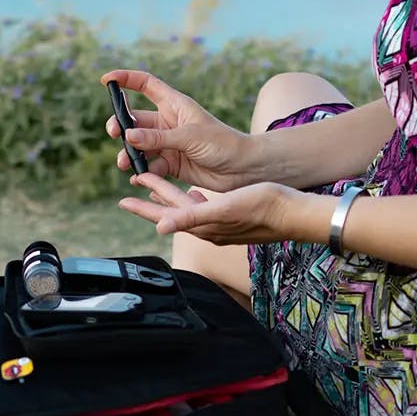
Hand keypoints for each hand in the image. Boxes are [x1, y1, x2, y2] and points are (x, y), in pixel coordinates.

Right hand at [101, 70, 254, 191]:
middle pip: (135, 119)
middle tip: (115, 134)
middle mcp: (168, 122)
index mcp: (175, 105)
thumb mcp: (189, 137)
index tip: (105, 80)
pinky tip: (138, 178)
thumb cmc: (222, 144)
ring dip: (129, 153)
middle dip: (120, 126)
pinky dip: (141, 172)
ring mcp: (168, 144)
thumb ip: (158, 138)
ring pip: (138, 145)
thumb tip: (128, 135)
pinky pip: (149, 166)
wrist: (242, 170)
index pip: (145, 84)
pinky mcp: (171, 164)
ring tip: (125, 164)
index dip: (125, 79)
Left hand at [118, 172, 300, 245]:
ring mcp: (220, 224)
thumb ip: (190, 217)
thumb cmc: (262, 207)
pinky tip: (196, 195)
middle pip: (172, 212)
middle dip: (152, 200)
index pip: (164, 216)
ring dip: (171, 199)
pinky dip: (194, 201)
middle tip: (132, 188)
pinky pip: (204, 209)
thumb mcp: (223, 208)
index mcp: (202, 224)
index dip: (143, 207)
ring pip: (187, 210)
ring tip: (157, 189)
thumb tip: (159, 227)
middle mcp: (208, 227)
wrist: (293, 213)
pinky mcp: (232, 217)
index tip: (123, 199)